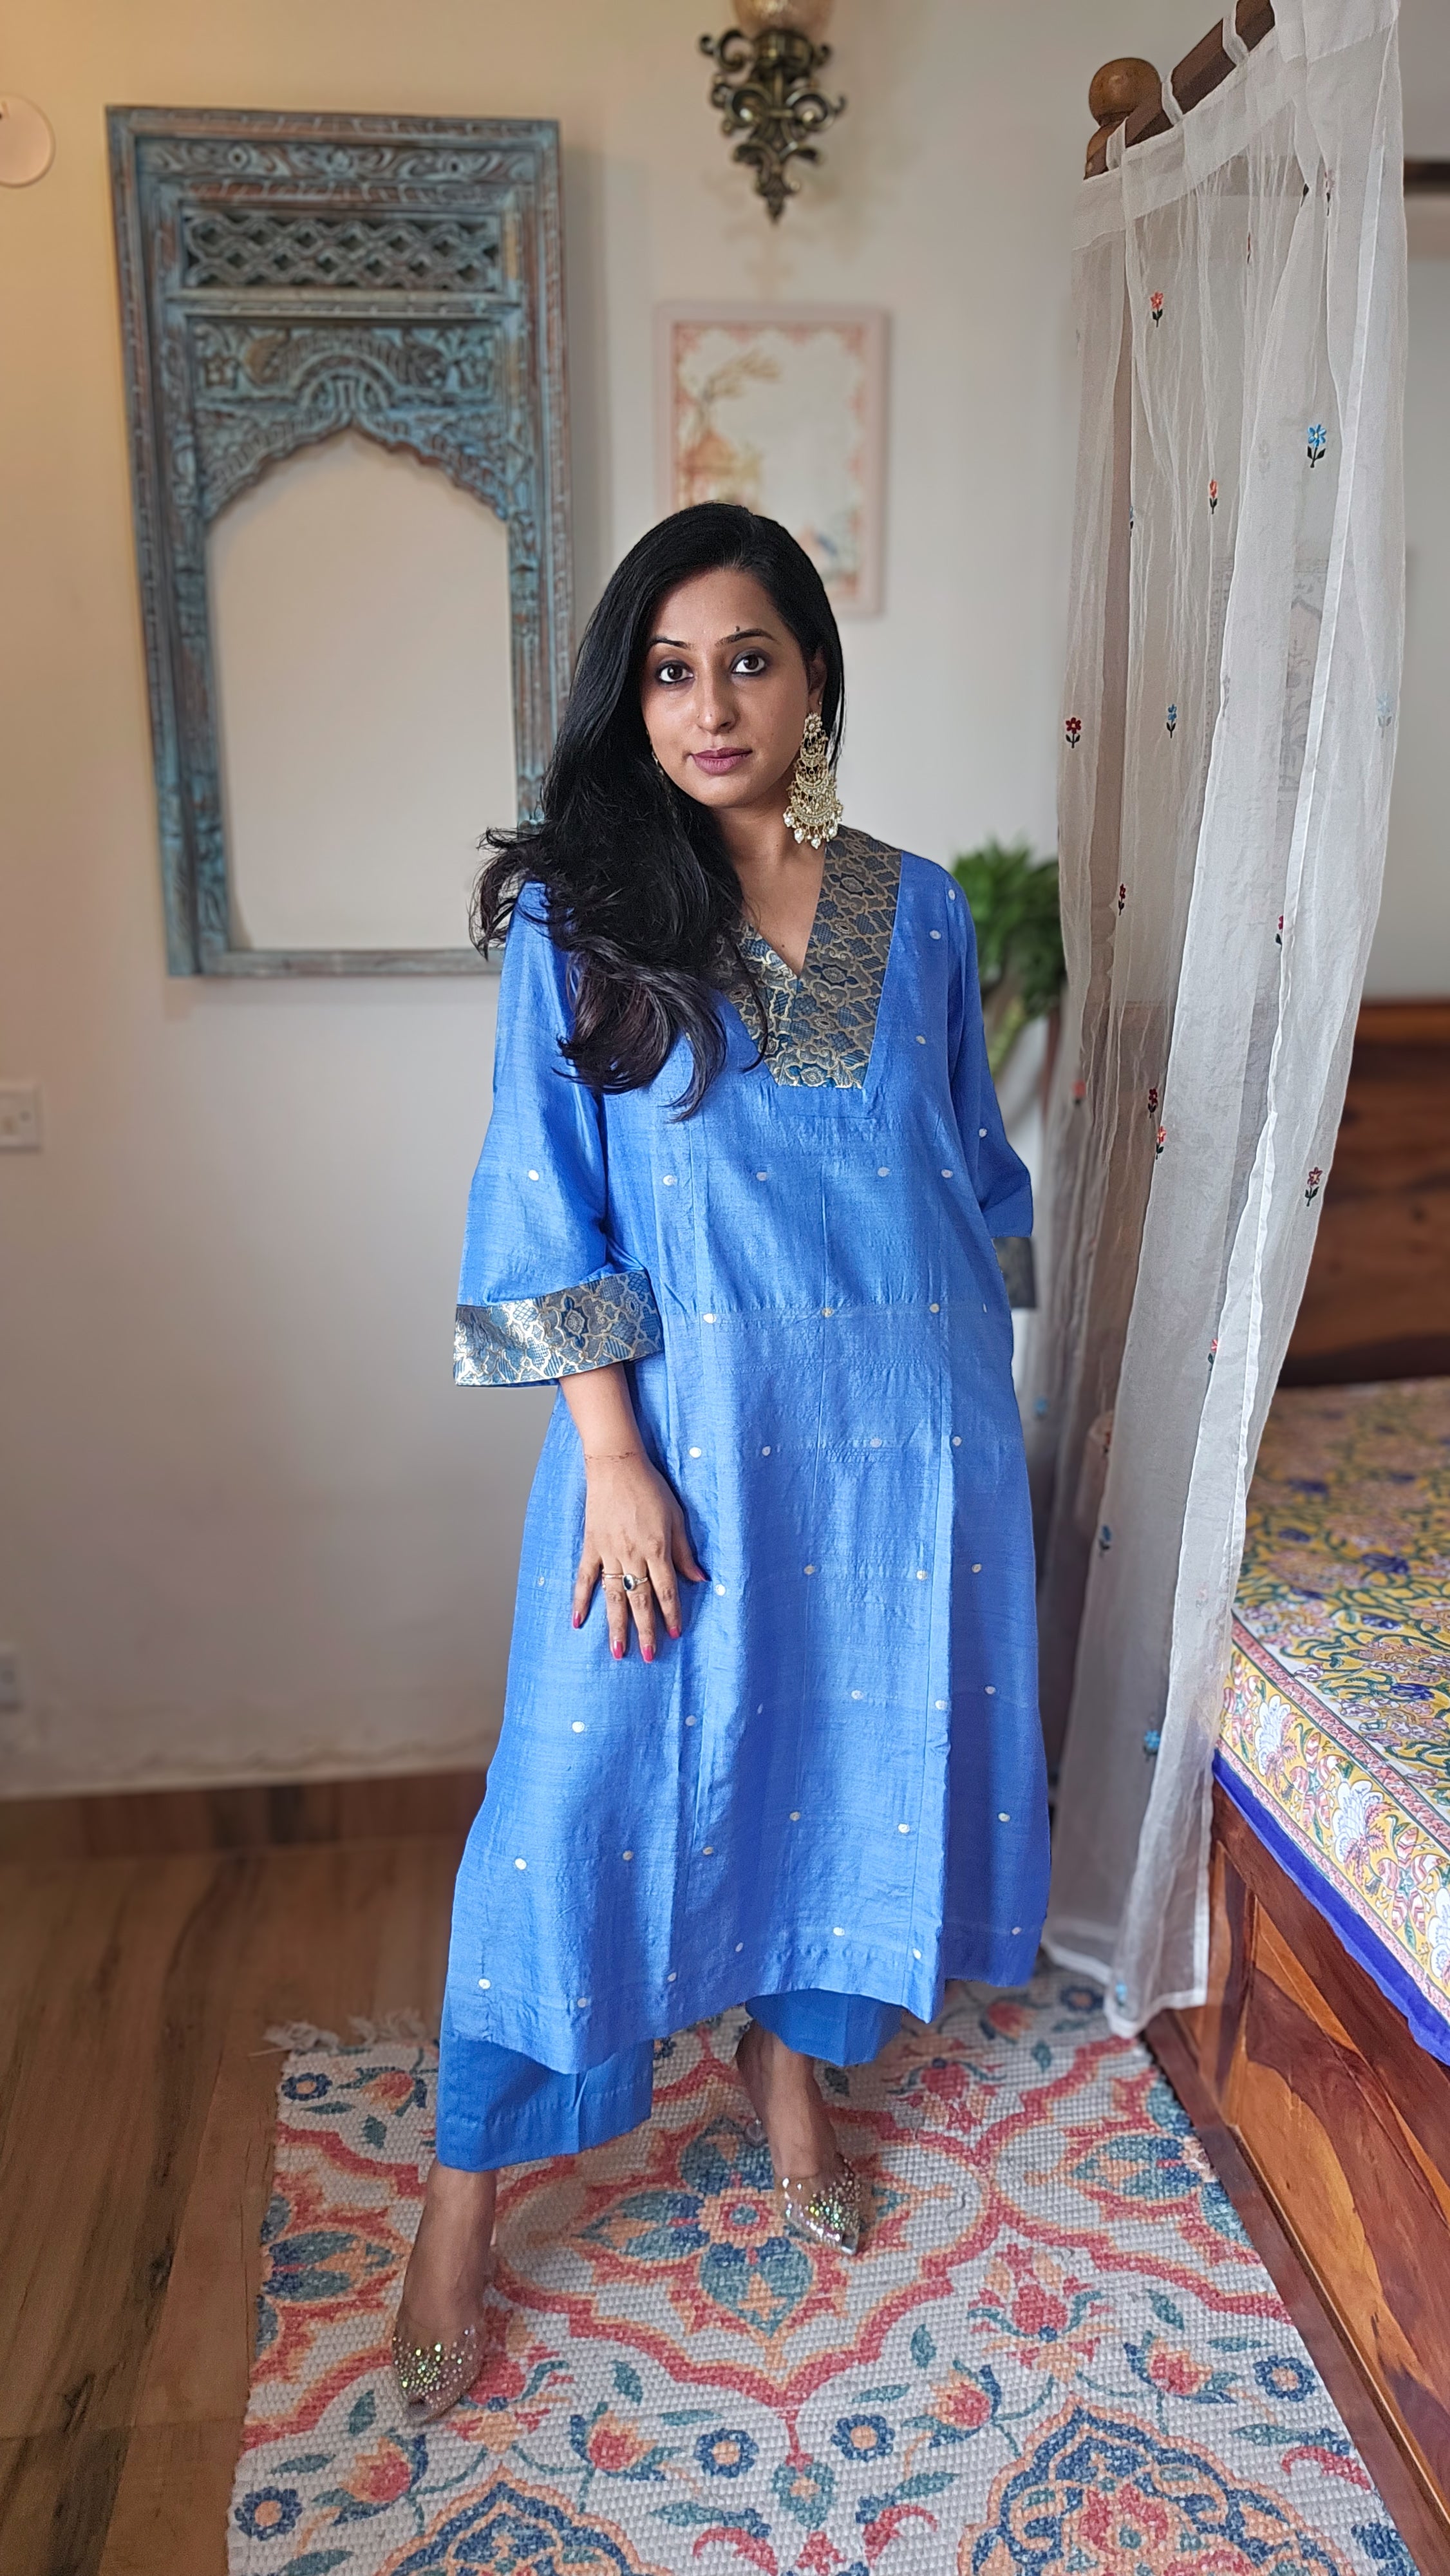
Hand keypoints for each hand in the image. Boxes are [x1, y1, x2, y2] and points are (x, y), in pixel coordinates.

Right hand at [572, 1450, 705, 1660]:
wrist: (616, 1465)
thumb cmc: (650, 1488)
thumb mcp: (677, 1517)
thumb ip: (685, 1551)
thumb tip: (700, 1579)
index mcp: (657, 1548)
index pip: (666, 1589)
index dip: (671, 1614)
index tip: (674, 1635)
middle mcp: (632, 1555)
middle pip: (640, 1600)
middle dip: (645, 1630)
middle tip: (648, 1656)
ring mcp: (609, 1552)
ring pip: (613, 1596)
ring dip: (616, 1625)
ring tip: (617, 1651)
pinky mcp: (591, 1546)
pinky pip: (584, 1578)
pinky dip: (580, 1600)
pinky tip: (578, 1621)